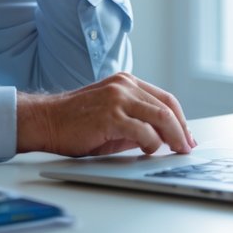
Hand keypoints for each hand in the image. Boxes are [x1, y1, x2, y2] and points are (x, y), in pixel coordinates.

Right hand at [16, 73, 196, 156]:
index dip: (180, 119)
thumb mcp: (111, 116)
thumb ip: (135, 121)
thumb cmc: (75, 121)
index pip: (164, 98)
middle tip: (186, 147)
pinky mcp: (110, 116)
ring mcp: (117, 99)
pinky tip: (149, 150)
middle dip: (181, 130)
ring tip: (174, 151)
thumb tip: (161, 138)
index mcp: (125, 82)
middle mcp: (124, 86)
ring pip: (160, 116)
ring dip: (173, 137)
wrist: (45, 120)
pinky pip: (144, 131)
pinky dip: (152, 143)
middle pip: (166, 106)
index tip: (186, 136)